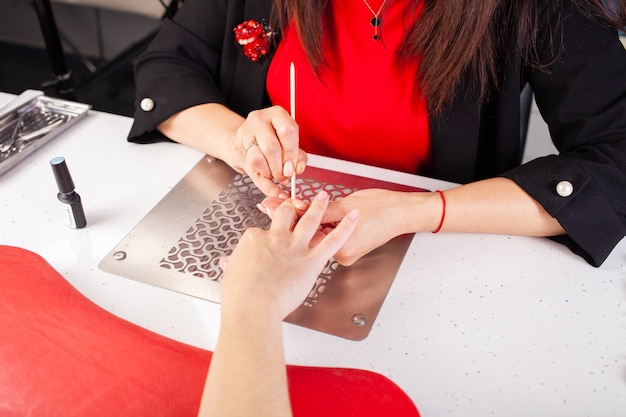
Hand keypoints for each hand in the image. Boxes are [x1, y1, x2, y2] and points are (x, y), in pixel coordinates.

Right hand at [219, 191, 358, 319]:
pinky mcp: (311, 261)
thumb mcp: (231, 273)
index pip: (262, 230)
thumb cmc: (240, 295)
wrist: (252, 306)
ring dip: (319, 206)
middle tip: (298, 200)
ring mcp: (295, 248)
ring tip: (324, 195)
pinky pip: (333, 240)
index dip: (266, 234)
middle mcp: (276, 238)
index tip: (266, 240)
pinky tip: (353, 216)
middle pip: (286, 214)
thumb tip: (228, 262)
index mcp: (255, 239)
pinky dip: (346, 227)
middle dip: (292, 206)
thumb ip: (233, 264)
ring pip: (310, 220)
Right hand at [226, 106, 307, 197]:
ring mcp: (245, 134)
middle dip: (280, 167)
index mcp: (277, 114)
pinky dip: (265, 184)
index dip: (292, 153)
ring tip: (275, 174)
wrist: (246, 140)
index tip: (293, 166)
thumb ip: (298, 156)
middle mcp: (259, 120)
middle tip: (285, 175)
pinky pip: (252, 170)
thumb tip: (296, 169)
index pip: (287, 131)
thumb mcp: (289, 143)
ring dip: (270, 173)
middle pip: (271, 147)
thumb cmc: (272, 140)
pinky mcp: (237, 150)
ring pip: (257, 158)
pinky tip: (274, 189)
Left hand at [258, 189, 417, 265]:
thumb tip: (297, 208)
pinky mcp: (346, 248)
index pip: (306, 233)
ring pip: (314, 237)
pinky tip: (300, 218)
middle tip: (268, 204)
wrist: (403, 213)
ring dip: (298, 223)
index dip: (286, 217)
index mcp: (341, 248)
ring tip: (279, 208)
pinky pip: (324, 238)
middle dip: (286, 219)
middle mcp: (341, 255)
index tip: (271, 205)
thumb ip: (320, 210)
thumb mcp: (347, 204)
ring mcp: (343, 253)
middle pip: (306, 236)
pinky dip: (314, 228)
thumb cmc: (382, 209)